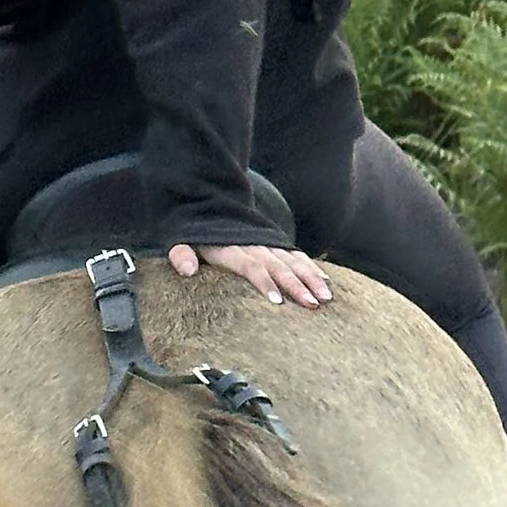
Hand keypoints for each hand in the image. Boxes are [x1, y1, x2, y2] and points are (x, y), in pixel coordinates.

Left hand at [167, 241, 331, 306]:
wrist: (207, 202)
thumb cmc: (193, 233)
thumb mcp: (181, 240)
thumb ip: (181, 254)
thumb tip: (187, 269)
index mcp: (231, 249)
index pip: (251, 267)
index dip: (265, 283)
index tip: (278, 302)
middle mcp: (254, 245)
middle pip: (278, 266)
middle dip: (297, 285)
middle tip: (313, 304)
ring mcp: (267, 243)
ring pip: (293, 261)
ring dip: (311, 278)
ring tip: (326, 297)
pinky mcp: (275, 244)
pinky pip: (297, 256)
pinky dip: (312, 267)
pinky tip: (326, 281)